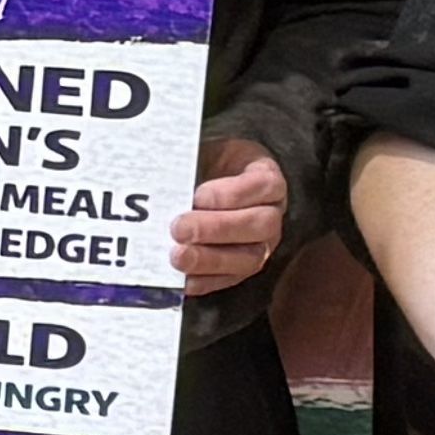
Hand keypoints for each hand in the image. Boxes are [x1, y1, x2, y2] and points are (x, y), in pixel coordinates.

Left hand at [173, 140, 291, 295]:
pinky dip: (205, 281)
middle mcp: (271, 213)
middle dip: (218, 229)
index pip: (264, 185)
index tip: (199, 196)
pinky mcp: (242, 268)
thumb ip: (190, 162)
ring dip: (211, 260)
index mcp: (266, 178)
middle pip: (259, 225)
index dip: (233, 193)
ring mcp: (262, 244)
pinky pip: (230, 280)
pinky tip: (183, 280)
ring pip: (250, 258)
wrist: (204, 184)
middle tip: (180, 229)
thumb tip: (163, 176)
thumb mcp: (203, 153)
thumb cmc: (205, 165)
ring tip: (178, 256)